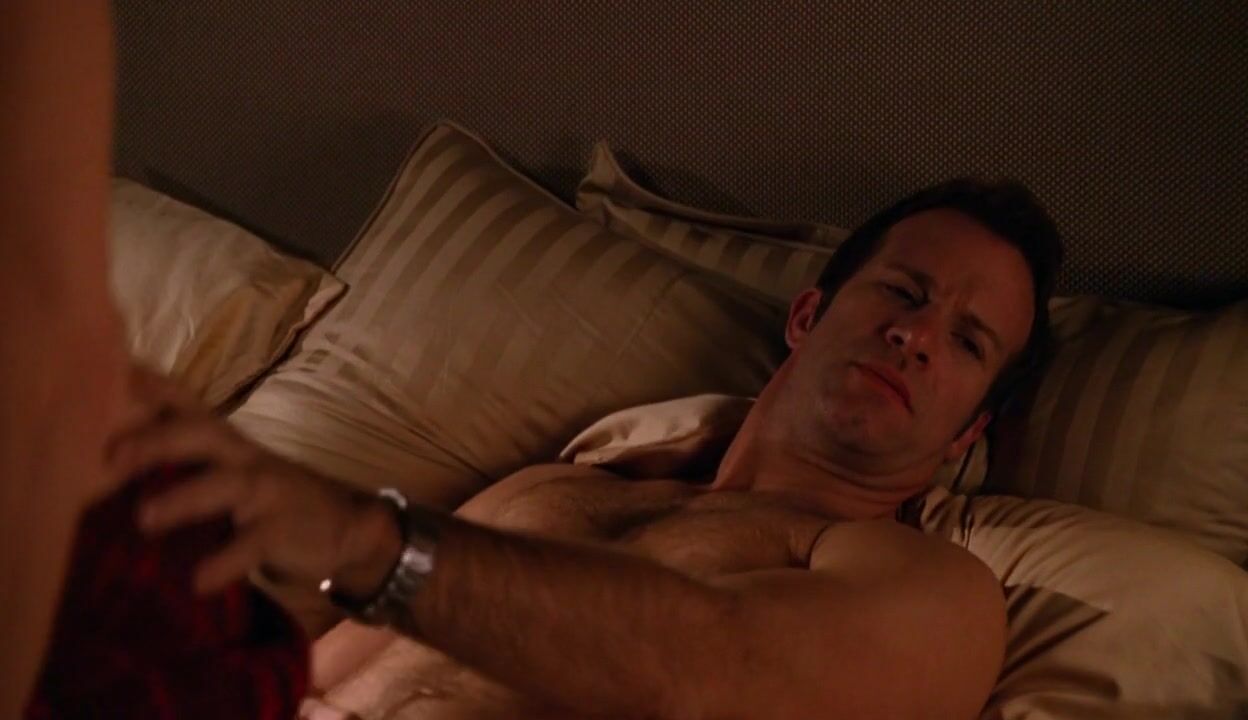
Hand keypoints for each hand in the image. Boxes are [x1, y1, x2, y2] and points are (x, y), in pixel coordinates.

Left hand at [106, 366, 398, 595]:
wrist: (348, 527)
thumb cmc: (271, 501)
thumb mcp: (233, 473)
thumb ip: (185, 466)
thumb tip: (106, 470)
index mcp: (226, 443)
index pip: (186, 405)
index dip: (150, 389)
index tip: (111, 375)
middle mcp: (244, 457)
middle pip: (202, 434)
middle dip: (157, 440)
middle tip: (110, 459)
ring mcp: (268, 491)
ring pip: (227, 484)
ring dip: (185, 498)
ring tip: (144, 517)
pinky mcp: (283, 529)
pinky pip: (253, 544)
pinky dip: (225, 561)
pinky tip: (199, 580)